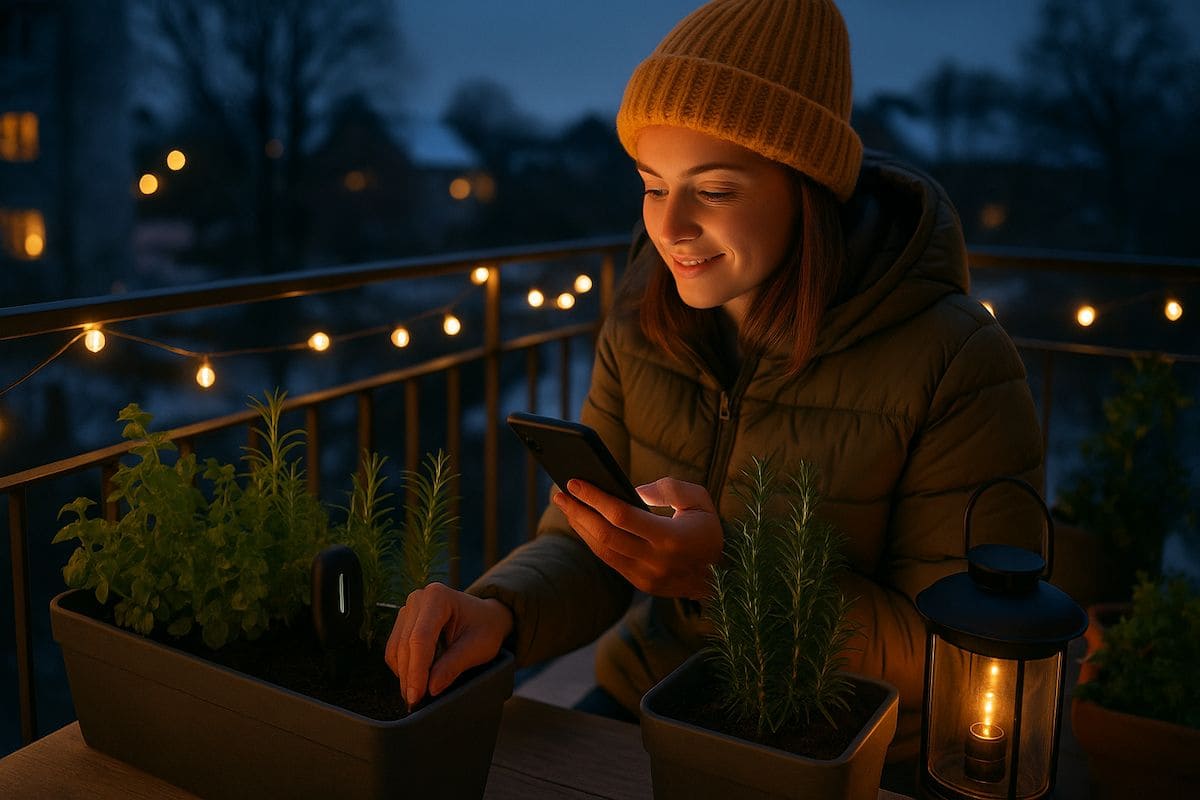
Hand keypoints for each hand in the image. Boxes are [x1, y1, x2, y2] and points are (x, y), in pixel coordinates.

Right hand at [384, 583, 513, 706]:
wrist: (486, 617)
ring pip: (396, 649)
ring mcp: (408, 609)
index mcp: (438, 597)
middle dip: (409, 677)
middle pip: (405, 644)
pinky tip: (416, 680)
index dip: (416, 670)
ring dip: (404, 675)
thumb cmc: (485, 628)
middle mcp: (418, 599)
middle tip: (416, 703)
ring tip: (417, 696)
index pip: (420, 639)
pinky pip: (394, 650)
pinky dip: (402, 668)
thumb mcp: (478, 648)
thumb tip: (431, 688)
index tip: (416, 696)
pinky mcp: (403, 623)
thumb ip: (453, 666)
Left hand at [553, 477, 722, 599]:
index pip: (622, 516)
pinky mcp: (641, 584)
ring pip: (602, 551)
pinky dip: (592, 541)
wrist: (724, 577)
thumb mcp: (699, 499)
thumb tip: (633, 490)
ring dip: (580, 527)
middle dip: (578, 512)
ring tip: (566, 506)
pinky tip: (583, 524)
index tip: (574, 482)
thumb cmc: (708, 529)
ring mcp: (647, 577)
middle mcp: (656, 561)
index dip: (594, 498)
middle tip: (559, 493)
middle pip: (605, 535)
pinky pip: (610, 561)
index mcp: (671, 538)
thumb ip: (668, 488)